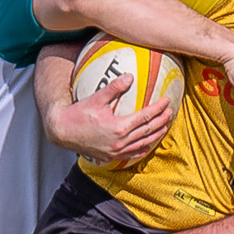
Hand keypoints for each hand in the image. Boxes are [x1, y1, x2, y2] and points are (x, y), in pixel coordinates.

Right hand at [45, 76, 172, 167]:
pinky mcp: (111, 157)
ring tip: (165, 127)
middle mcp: (120, 142)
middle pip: (148, 131)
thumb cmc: (77, 114)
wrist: (62, 133)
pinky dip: (144, 148)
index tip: (167, 101)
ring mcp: (116, 151)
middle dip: (162, 121)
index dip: (158, 108)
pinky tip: (148, 144)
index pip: (145, 117)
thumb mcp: (95, 98)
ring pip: (143, 144)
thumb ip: (114, 88)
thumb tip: (130, 76)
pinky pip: (133, 154)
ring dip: (156, 135)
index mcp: (119, 127)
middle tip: (171, 112)